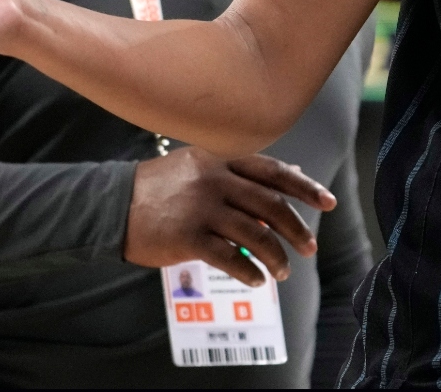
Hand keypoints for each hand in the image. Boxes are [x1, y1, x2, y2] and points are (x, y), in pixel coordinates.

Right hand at [126, 147, 336, 286]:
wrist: (112, 204)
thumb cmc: (162, 186)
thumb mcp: (203, 165)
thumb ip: (245, 170)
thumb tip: (293, 172)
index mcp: (222, 158)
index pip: (274, 172)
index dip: (305, 188)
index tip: (328, 202)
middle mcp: (215, 179)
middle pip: (271, 205)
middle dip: (297, 228)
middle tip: (311, 246)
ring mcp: (201, 208)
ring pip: (254, 234)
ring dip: (275, 256)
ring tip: (284, 271)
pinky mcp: (187, 236)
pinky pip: (229, 258)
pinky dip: (248, 271)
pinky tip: (257, 281)